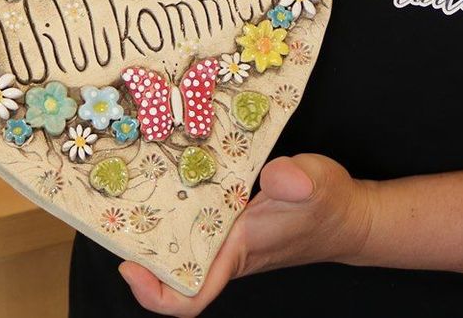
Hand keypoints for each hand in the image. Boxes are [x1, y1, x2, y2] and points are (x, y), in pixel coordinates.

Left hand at [119, 154, 372, 314]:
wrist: (350, 215)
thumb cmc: (330, 205)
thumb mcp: (315, 183)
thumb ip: (296, 180)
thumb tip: (276, 176)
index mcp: (238, 252)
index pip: (191, 297)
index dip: (155, 294)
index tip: (129, 266)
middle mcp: (226, 249)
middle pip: (173, 267)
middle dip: (141, 246)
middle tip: (113, 209)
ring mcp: (228, 234)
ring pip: (181, 241)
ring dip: (156, 221)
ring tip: (129, 182)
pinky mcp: (232, 216)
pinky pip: (195, 218)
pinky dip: (178, 200)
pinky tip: (170, 166)